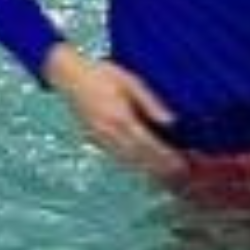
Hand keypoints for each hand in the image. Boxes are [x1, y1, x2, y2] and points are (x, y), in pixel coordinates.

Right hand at [43, 46, 183, 177]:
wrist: (68, 75)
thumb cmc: (101, 74)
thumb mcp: (131, 81)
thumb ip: (151, 102)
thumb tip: (171, 121)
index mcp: (119, 117)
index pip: (147, 143)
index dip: (164, 156)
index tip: (181, 163)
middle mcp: (108, 131)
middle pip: (138, 157)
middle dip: (159, 168)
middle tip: (179, 174)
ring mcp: (100, 137)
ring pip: (127, 161)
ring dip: (147, 170)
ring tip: (167, 175)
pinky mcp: (95, 139)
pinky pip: (117, 156)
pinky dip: (133, 164)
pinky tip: (145, 168)